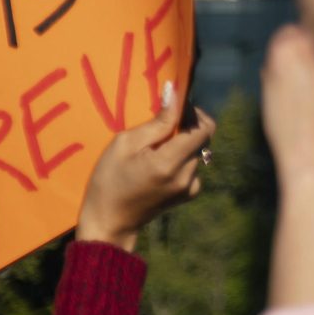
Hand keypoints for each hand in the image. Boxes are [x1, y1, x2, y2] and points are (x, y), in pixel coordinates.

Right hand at [75, 83, 216, 252]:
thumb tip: (177, 93)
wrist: (109, 221)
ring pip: (196, 153)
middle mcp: (188, 176)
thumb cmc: (109, 180)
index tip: (176, 111)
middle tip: (156, 134)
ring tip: (152, 155)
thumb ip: (158, 121)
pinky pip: (192, 168)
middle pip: (200, 140)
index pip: (205, 128)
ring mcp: (191, 187)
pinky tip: (158, 169)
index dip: (194, 114)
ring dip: (180, 147)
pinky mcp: (189, 194)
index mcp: (171, 162)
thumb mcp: (125, 144)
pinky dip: (180, 162)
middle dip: (183, 131)